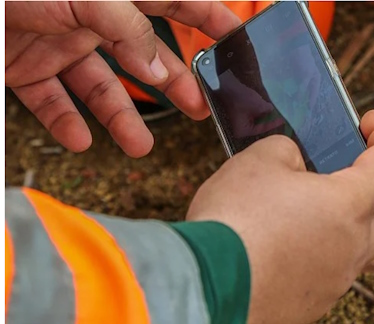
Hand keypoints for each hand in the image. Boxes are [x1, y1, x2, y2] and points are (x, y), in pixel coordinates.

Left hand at [5, 2, 240, 157]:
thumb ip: (127, 28)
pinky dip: (67, 123)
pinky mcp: (26, 67)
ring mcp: (58, 43)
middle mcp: (91, 18)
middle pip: (144, 55)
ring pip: (101, 87)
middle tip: (199, 109)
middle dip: (174, 84)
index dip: (208, 16)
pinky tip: (82, 140)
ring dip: (122, 118)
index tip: (236, 36)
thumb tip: (160, 70)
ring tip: (140, 147)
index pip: (174, 0)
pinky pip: (53, 101)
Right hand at [186, 111, 373, 323]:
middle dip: (360, 193)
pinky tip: (276, 249)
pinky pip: (323, 273)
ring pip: (350, 248)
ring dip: (332, 228)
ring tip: (291, 217)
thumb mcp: (260, 157)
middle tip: (325, 179)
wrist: (204, 286)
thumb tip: (295, 161)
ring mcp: (335, 282)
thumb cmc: (234, 222)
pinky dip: (309, 258)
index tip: (372, 124)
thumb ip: (291, 150)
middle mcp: (353, 248)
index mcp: (350, 205)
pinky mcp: (312, 305)